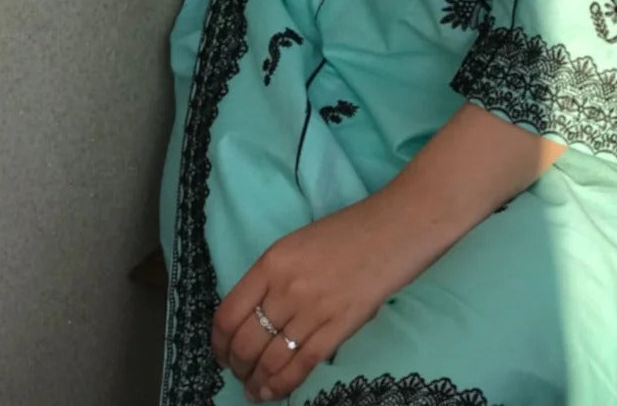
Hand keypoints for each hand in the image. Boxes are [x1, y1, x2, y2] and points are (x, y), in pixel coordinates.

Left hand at [211, 197, 407, 401]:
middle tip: (241, 373)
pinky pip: (301, 365)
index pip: (228, 314)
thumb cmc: (350, 231)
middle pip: (246, 342)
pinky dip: (282, 385)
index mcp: (273, 261)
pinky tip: (274, 392)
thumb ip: (275, 278)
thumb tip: (256, 318)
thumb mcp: (300, 244)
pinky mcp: (339, 326)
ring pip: (270, 359)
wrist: (397, 226)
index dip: (220, 343)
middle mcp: (287, 286)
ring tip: (255, 389)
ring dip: (257, 381)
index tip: (223, 353)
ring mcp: (314, 308)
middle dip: (238, 366)